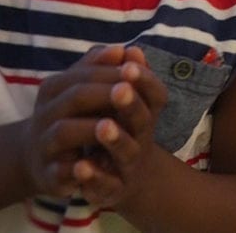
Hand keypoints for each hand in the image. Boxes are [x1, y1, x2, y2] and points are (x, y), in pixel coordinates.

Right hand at [19, 45, 130, 197]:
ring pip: (63, 132)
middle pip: (74, 97)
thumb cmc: (75, 116)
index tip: (136, 69)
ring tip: (111, 125)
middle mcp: (45, 114)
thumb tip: (127, 49)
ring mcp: (45, 145)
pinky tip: (92, 164)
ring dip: (89, 128)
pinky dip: (77, 169)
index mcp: (55, 88)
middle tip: (128, 90)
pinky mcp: (49, 174)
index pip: (84, 74)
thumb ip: (105, 70)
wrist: (40, 158)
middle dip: (103, 93)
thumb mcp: (87, 91)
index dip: (111, 71)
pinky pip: (60, 171)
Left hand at [71, 45, 168, 207]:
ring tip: (102, 126)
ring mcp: (128, 164)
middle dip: (131, 104)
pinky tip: (80, 166)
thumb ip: (118, 74)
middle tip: (119, 89)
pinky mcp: (111, 188)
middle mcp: (141, 138)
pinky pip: (105, 183)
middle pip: (143, 120)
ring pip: (127, 151)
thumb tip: (129, 49)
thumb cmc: (119, 130)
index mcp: (145, 114)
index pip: (155, 94)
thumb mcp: (118, 102)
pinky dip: (94, 176)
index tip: (129, 65)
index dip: (144, 80)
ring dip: (116, 138)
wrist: (121, 178)